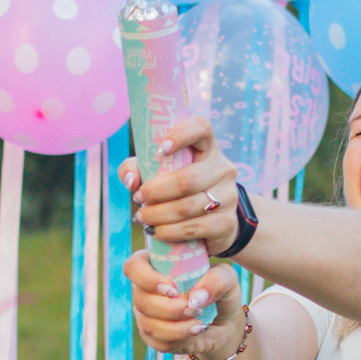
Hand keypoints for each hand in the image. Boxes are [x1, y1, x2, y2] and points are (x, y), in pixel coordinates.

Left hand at [124, 119, 241, 258]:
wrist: (214, 222)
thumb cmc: (180, 189)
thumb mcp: (158, 172)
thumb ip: (137, 168)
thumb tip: (131, 181)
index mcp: (207, 147)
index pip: (201, 128)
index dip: (181, 134)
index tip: (160, 149)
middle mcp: (223, 168)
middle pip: (186, 179)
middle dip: (155, 192)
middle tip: (138, 199)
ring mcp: (229, 196)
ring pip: (187, 207)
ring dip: (157, 215)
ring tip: (142, 218)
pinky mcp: (227, 223)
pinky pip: (193, 228)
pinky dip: (169, 232)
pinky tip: (156, 232)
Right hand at [126, 248, 242, 358]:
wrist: (223, 323)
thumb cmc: (220, 293)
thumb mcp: (228, 280)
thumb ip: (216, 280)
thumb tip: (195, 298)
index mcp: (156, 266)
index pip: (134, 267)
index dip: (147, 279)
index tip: (172, 289)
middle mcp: (144, 289)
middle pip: (141, 300)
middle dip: (170, 309)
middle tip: (194, 309)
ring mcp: (145, 313)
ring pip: (148, 324)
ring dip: (176, 328)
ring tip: (199, 324)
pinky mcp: (151, 335)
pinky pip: (156, 342)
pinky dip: (178, 340)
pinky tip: (194, 333)